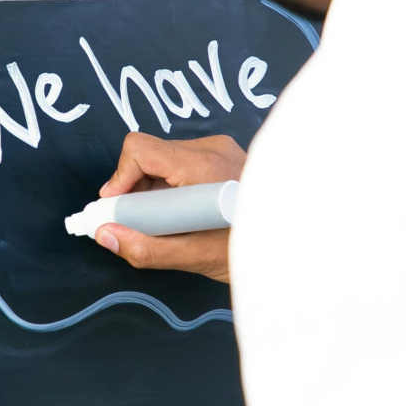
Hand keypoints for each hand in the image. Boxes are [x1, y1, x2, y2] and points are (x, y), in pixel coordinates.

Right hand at [95, 133, 245, 282]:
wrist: (298, 244)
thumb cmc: (255, 249)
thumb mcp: (195, 256)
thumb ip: (146, 248)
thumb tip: (107, 236)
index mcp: (203, 166)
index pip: (139, 149)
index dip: (119, 179)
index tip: (117, 208)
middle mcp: (212, 150)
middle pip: (150, 156)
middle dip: (136, 190)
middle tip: (140, 223)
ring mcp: (221, 151)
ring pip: (165, 161)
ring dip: (155, 192)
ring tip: (169, 224)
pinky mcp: (225, 158)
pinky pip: (183, 165)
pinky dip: (173, 189)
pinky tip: (185, 216)